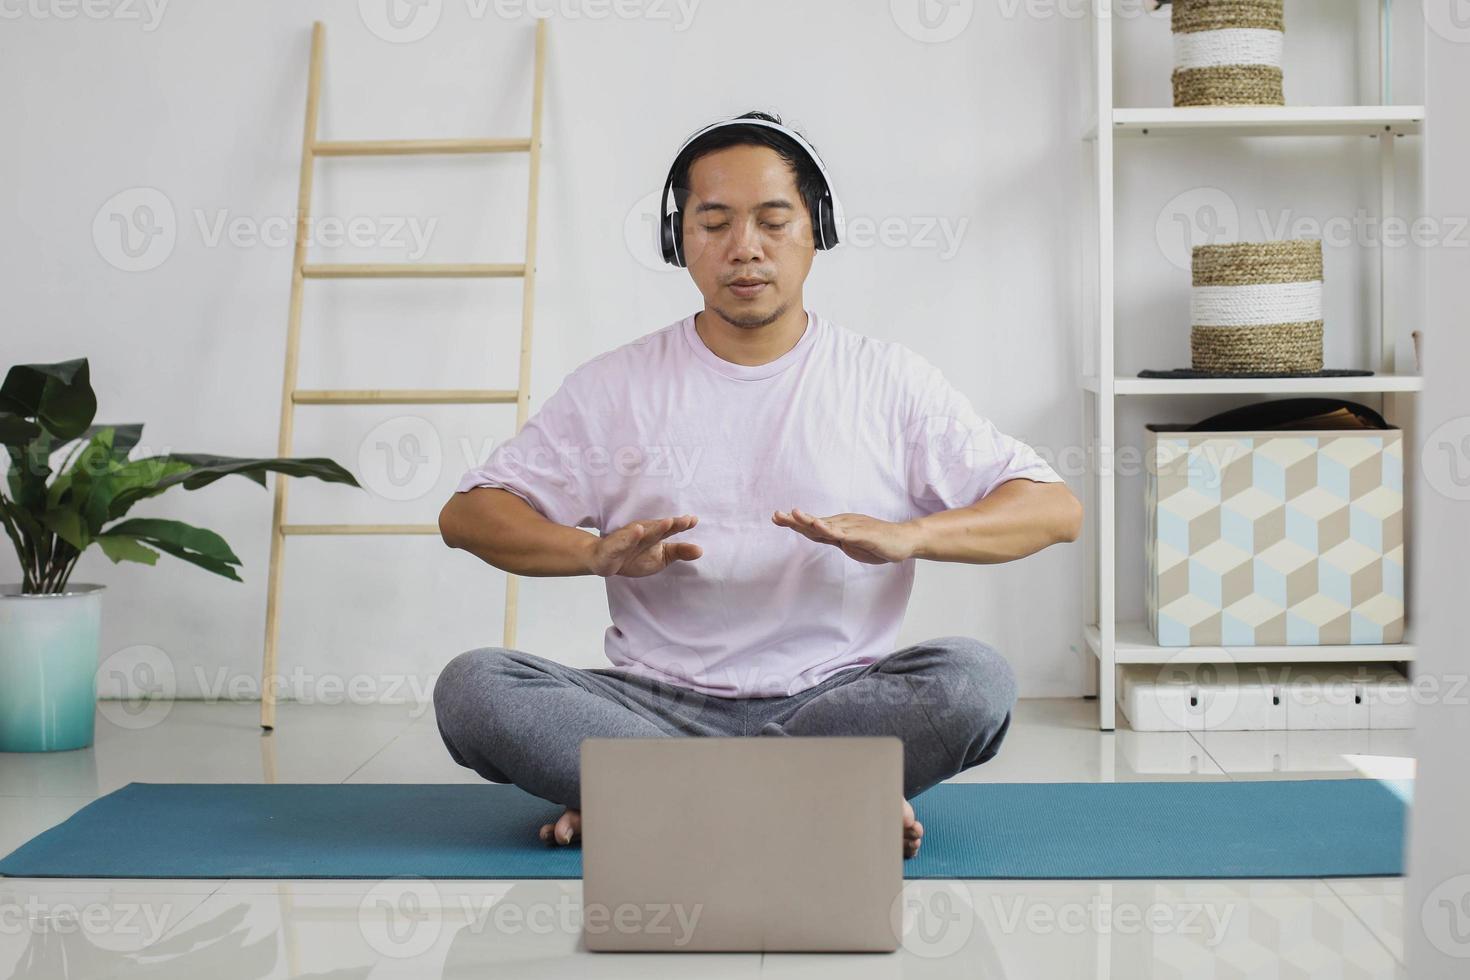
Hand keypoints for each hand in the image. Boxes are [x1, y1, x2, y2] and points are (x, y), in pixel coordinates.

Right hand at [587, 515, 702, 577]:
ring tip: (667, 522)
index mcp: (655, 534)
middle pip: (658, 528)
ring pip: (642, 532)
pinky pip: (622, 542)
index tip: (694, 520)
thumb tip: (700, 550)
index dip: (681, 524)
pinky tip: (638, 531)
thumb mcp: (661, 557)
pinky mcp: (614, 547)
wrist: (604, 561)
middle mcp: (642, 533)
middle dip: (671, 524)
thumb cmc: (634, 556)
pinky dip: (629, 537)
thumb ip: (679, 552)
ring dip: (654, 527)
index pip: (670, 528)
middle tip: (685, 521)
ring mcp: (628, 539)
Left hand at [771, 508, 919, 564]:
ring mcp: (852, 528)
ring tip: (793, 514)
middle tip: (776, 515)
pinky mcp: (863, 534)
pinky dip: (830, 529)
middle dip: (794, 520)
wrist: (903, 540)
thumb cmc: (877, 542)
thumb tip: (820, 534)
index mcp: (838, 527)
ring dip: (809, 520)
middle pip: (814, 523)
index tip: (776, 518)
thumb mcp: (850, 542)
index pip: (812, 526)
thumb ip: (835, 539)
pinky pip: (844, 532)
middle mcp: (842, 524)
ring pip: (827, 524)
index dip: (794, 523)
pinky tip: (819, 525)